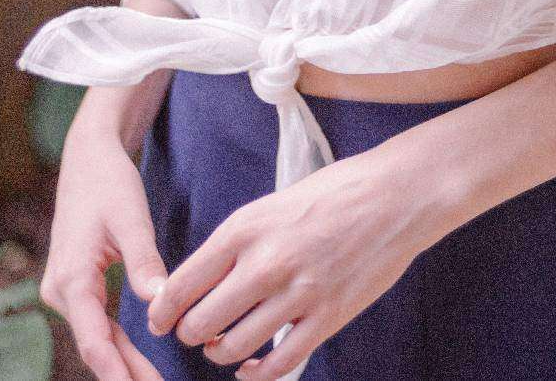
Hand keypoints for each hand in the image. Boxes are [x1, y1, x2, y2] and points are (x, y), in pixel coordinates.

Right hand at [41, 124, 168, 380]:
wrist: (88, 159)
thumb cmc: (109, 184)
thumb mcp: (131, 218)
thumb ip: (145, 261)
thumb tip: (160, 303)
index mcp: (72, 277)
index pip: (94, 340)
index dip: (118, 373)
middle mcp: (61, 290)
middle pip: (96, 347)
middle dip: (125, 376)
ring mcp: (66, 292)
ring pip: (97, 341)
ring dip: (124, 367)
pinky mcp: (77, 289)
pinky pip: (98, 327)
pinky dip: (120, 348)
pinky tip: (141, 370)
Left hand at [145, 146, 449, 380]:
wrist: (395, 195)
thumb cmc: (332, 194)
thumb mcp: (270, 206)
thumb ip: (235, 244)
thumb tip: (200, 282)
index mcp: (244, 230)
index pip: (181, 285)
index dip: (162, 312)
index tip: (160, 321)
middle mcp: (265, 264)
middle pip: (202, 323)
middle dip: (191, 334)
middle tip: (195, 333)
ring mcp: (299, 294)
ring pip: (235, 348)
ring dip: (221, 354)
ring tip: (222, 347)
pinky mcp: (329, 317)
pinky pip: (280, 363)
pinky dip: (257, 374)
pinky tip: (250, 368)